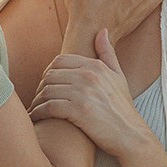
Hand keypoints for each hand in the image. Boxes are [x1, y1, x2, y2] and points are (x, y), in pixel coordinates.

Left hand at [30, 29, 159, 157]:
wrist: (131, 135)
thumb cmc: (123, 109)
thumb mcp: (119, 77)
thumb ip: (108, 54)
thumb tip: (102, 31)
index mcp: (95, 66)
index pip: (60, 61)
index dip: (48, 72)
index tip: (45, 85)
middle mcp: (89, 76)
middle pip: (50, 75)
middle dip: (40, 87)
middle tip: (37, 98)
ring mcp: (83, 92)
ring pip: (47, 90)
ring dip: (37, 101)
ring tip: (34, 109)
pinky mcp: (78, 111)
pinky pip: (49, 107)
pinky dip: (38, 113)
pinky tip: (36, 118)